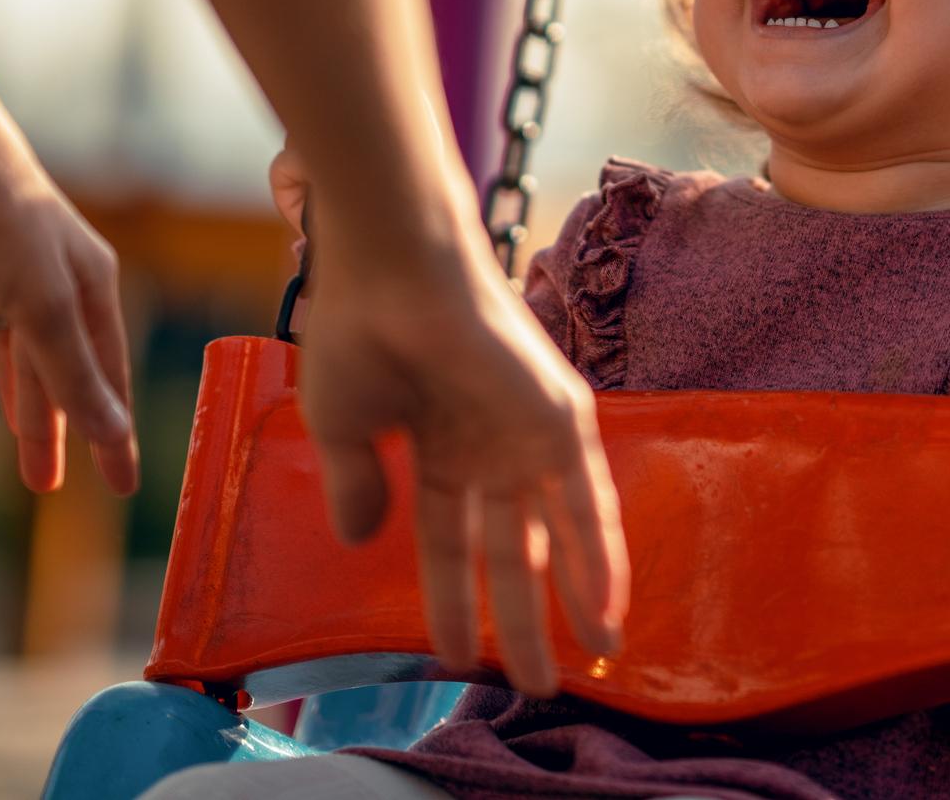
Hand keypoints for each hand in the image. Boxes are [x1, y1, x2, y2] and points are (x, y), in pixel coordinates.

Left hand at [0, 110, 137, 496]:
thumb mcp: (37, 301)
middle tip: (48, 486)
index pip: (106, 378)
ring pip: (25, 344)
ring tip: (20, 445)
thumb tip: (109, 434)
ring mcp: (12, 262)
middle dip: (60, 427)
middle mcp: (59, 276)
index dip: (111, 434)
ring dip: (25, 395)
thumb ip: (71, 369)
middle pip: (65, 368)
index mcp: (89, 287)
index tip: (120, 487)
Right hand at [269, 148, 627, 696]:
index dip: (451, 600)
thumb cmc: (359, 331)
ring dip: (573, 602)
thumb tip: (362, 543)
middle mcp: (490, 445)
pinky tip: (605, 612)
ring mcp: (527, 432)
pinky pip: (587, 502)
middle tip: (532, 683)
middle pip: (511, 550)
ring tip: (586, 665)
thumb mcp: (344, 428)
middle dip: (519, 620)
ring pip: (558, 535)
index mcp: (438, 447)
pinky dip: (599, 558)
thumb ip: (360, 487)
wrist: (391, 267)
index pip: (449, 542)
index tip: (449, 657)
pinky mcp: (561, 416)